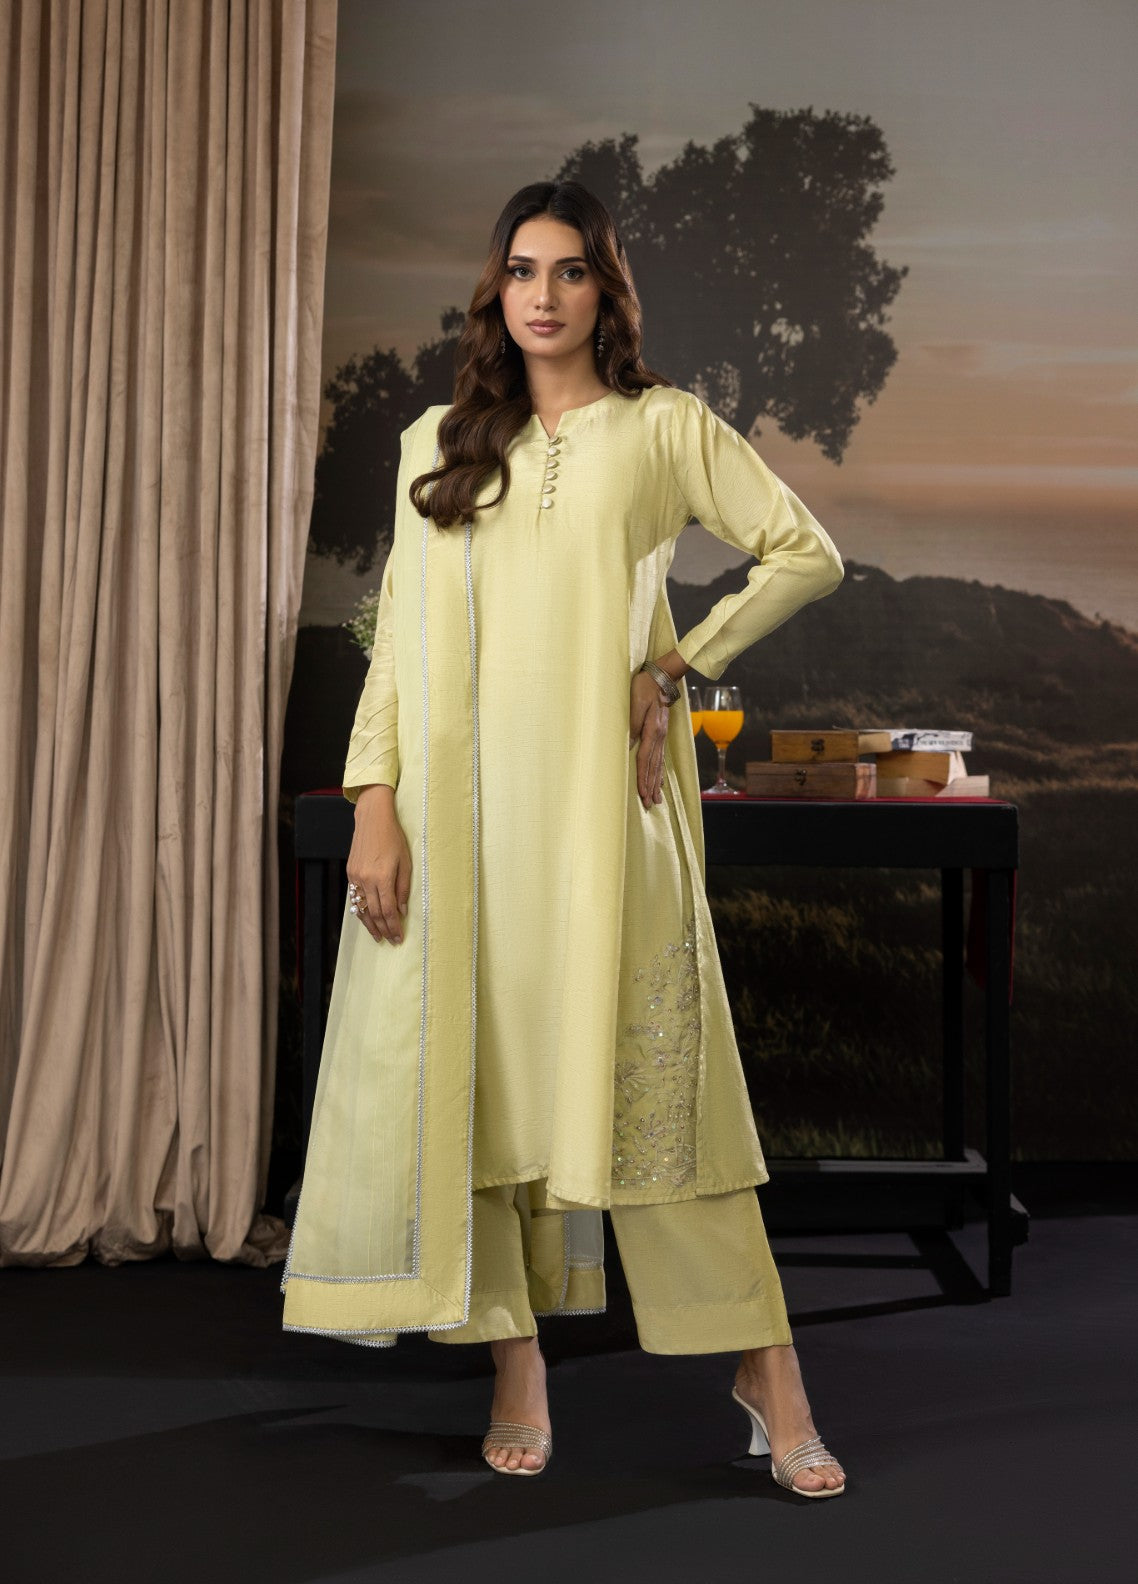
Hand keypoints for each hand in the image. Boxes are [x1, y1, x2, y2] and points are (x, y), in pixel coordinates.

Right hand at [346, 785, 411, 943]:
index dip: (394, 926)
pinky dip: (360, 910)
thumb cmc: (393, 838)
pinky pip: (354, 897)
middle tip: (391, 941)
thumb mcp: (405, 862)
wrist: (372, 820)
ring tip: (378, 936)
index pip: (387, 910)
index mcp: (382, 877)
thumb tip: (402, 910)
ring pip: (361, 908)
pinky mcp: (350, 873)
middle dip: (383, 929)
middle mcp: (366, 879)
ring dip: (370, 924)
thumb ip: (403, 888)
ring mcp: (355, 877)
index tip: (399, 938)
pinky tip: (366, 918)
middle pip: (374, 912)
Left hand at [629, 671, 670, 808]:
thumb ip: (631, 726)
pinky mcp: (661, 734)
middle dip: (651, 787)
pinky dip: (659, 771)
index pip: (645, 759)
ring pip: (658, 764)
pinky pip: (660, 757)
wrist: (660, 678)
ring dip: (656, 783)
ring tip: (656, 799)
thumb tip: (627, 746)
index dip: (643, 778)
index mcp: (652, 731)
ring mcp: (662, 736)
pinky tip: (659, 780)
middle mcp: (659, 737)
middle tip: (650, 805)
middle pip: (654, 766)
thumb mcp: (634, 704)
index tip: (642, 794)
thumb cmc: (643, 688)